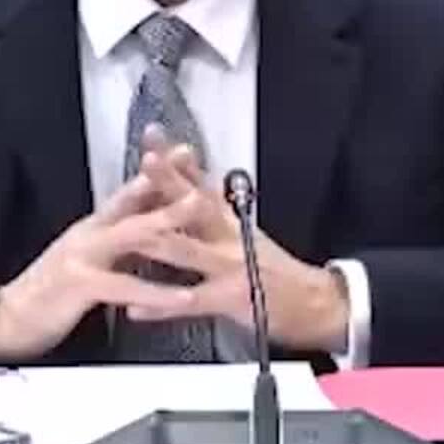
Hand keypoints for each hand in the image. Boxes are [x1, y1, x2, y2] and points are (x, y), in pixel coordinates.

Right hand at [0, 172, 199, 362]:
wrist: (5, 320)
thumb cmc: (51, 293)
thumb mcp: (90, 261)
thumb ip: (119, 245)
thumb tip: (153, 230)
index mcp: (94, 227)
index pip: (131, 192)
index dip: (159, 170)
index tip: (188, 152)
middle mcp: (89, 233)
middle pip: (134, 202)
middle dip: (168, 182)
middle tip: (197, 163)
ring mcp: (83, 255)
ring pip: (131, 232)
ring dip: (168, 219)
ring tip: (199, 208)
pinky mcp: (79, 284)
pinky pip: (124, 285)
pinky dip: (156, 291)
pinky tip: (182, 296)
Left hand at [128, 138, 350, 354]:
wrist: (317, 303)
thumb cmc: (275, 269)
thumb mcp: (246, 231)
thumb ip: (215, 207)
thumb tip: (191, 176)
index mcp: (229, 222)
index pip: (198, 183)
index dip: (175, 160)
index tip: (153, 135)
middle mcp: (228, 238)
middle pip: (193, 206)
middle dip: (167, 183)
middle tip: (145, 161)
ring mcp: (229, 268)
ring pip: (186, 251)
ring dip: (156, 240)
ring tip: (126, 232)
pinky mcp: (230, 300)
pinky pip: (191, 302)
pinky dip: (162, 306)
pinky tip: (136, 308)